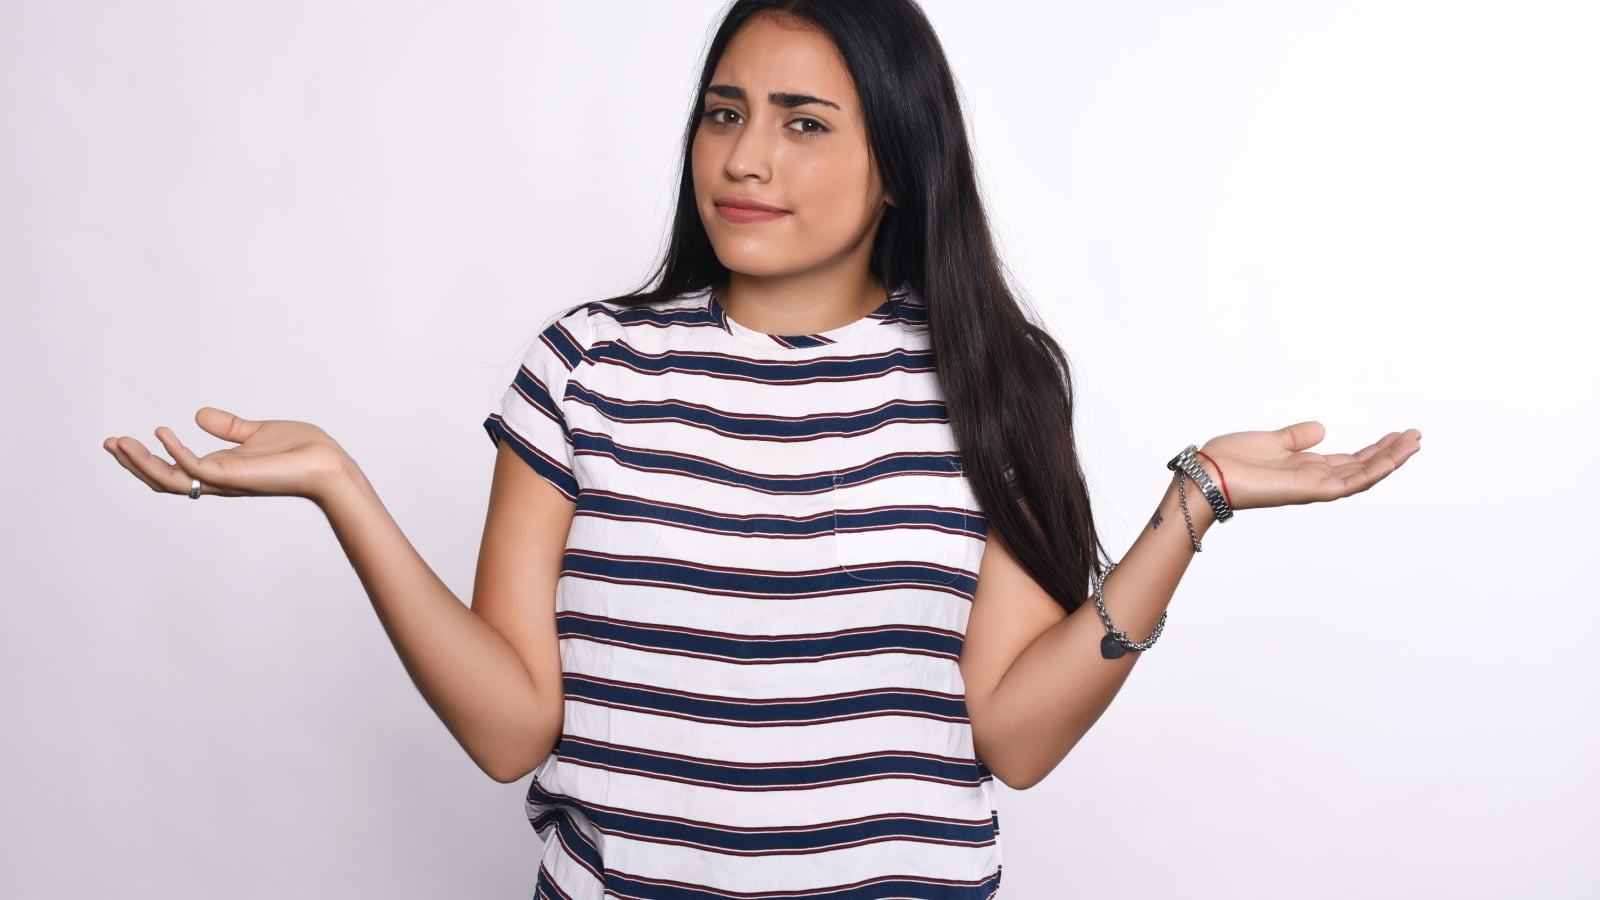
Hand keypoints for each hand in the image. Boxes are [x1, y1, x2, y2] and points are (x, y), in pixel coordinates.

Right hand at [103, 407, 355, 504]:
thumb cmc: (302, 451)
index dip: (147, 457)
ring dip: (142, 462)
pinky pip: (196, 468)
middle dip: (133, 463)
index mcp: (221, 469)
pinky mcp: (235, 477)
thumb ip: (228, 427)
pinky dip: (176, 451)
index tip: (122, 440)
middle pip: (163, 478)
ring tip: (119, 443)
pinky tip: (163, 432)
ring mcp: (225, 480)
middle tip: (108, 443)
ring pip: (171, 479)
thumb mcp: (257, 432)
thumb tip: (198, 415)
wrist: (330, 464)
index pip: (174, 469)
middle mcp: (218, 479)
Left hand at [1197, 421, 1420, 511]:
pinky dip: (1372, 472)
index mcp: (1306, 467)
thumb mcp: (1270, 441)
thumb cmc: (1229, 462)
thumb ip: (1296, 437)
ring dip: (1390, 460)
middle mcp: (1314, 479)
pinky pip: (1349, 483)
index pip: (1350, 460)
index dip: (1375, 449)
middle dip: (1390, 453)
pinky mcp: (1310, 490)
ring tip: (1414, 443)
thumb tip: (1320, 428)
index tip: (1397, 435)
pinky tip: (1391, 459)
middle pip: (1363, 467)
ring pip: (1363, 475)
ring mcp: (1314, 487)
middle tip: (1416, 436)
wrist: (1207, 475)